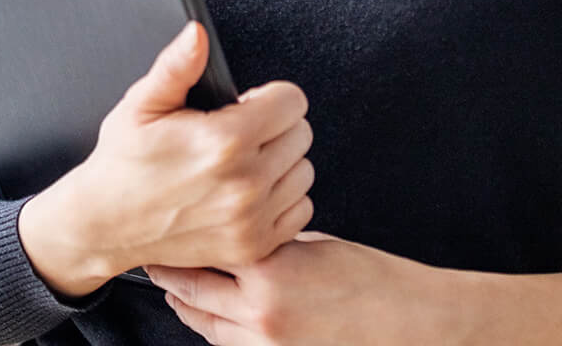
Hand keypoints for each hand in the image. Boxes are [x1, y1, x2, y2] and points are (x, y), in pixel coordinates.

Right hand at [21, 22, 314, 293]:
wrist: (105, 225)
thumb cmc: (123, 164)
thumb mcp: (142, 105)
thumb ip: (177, 66)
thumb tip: (197, 34)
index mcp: (223, 142)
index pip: (292, 102)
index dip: (268, 97)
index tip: (246, 106)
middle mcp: (244, 184)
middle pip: (301, 134)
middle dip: (275, 127)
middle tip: (239, 135)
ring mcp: (251, 220)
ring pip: (303, 171)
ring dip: (281, 163)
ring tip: (243, 163)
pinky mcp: (253, 246)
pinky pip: (301, 210)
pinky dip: (282, 199)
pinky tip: (250, 192)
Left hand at [146, 232, 469, 344]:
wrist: (408, 323)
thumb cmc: (374, 282)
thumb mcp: (317, 245)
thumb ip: (275, 243)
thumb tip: (249, 237)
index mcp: (270, 267)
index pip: (208, 248)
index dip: (183, 237)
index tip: (169, 226)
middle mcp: (259, 308)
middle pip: (192, 289)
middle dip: (169, 272)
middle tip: (153, 256)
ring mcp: (264, 343)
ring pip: (204, 324)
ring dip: (185, 303)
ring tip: (172, 286)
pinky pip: (228, 345)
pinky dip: (213, 329)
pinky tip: (207, 316)